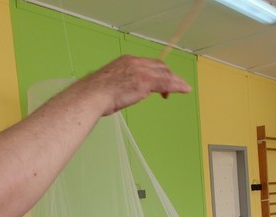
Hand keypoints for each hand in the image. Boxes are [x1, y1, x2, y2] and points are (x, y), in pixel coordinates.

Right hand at [76, 55, 190, 115]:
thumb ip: (120, 86)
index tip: (162, 80)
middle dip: (169, 76)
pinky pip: (167, 82)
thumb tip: (121, 94)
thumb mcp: (108, 85)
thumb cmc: (94, 95)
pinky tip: (184, 90)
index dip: (158, 71)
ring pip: (165, 74)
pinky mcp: (145, 82)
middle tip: (175, 85)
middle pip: (160, 66)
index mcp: (126, 61)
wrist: (91, 96)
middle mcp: (135, 62)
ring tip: (184, 88)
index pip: (148, 63)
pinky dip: (177, 86)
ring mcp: (141, 71)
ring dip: (176, 81)